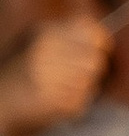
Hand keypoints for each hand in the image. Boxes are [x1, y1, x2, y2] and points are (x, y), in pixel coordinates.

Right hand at [0, 12, 110, 135]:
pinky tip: (53, 102)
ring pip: (89, 83)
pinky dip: (71, 105)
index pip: (90, 30)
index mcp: (44, 33)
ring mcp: (47, 76)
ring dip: (80, 89)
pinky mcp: (49, 99)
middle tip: (77, 74)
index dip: (102, 41)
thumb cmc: (17, 69)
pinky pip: (79, 102)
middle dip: (91, 70)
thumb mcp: (33, 41)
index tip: (104, 48)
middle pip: (95, 60)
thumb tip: (102, 37)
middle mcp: (46, 51)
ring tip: (58, 89)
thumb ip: (64, 35)